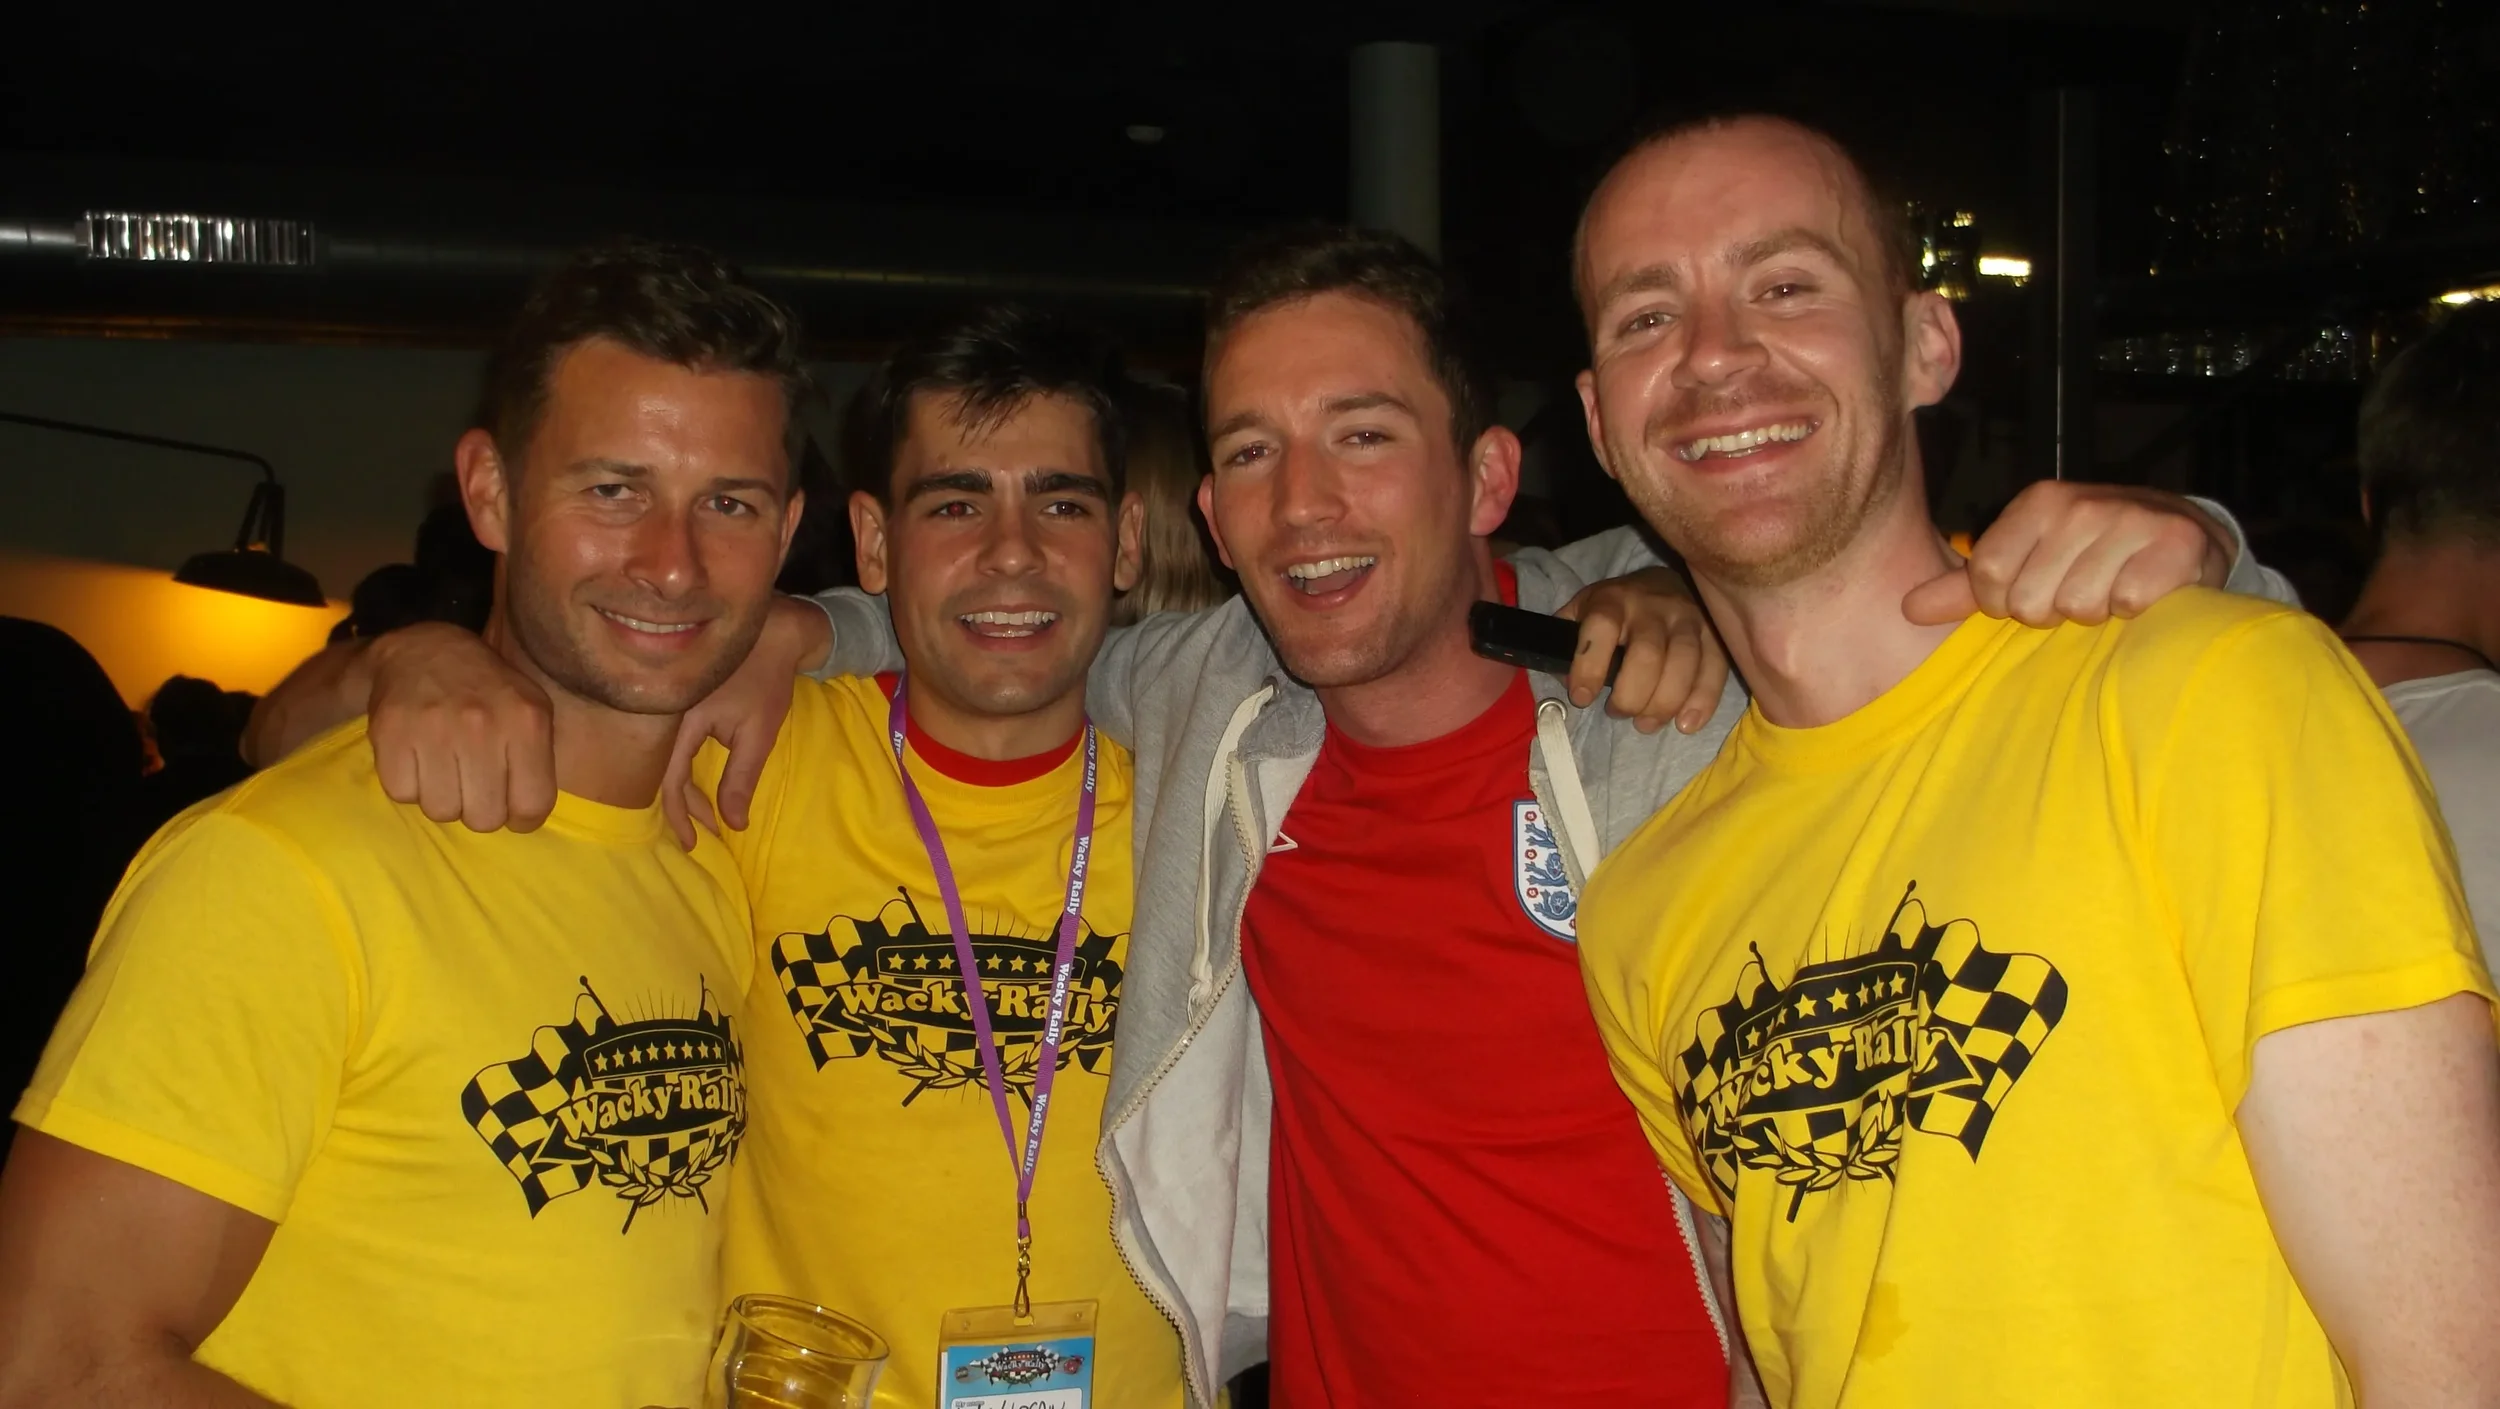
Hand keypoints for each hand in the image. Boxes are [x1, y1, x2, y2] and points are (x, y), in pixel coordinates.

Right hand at [366, 623, 554, 832]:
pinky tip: (418, 760)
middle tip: (474, 785)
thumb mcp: (532, 712)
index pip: (532, 805)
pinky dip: (409, 785)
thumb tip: (528, 816)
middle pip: (484, 818)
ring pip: (441, 811)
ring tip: (445, 769)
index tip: (511, 808)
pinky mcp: (391, 732)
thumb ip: (540, 762)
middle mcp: (482, 724)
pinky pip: (402, 794)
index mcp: (527, 721)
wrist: (423, 651)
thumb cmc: (488, 692)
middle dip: (480, 810)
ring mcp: (434, 728)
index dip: (522, 818)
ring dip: (443, 798)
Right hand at [659, 596, 828, 850]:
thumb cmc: (767, 679)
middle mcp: (666, 714)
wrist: (772, 631)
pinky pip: (673, 744)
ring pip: (667, 760)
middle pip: (663, 773)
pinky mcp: (678, 701)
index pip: (669, 780)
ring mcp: (669, 706)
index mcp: (682, 720)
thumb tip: (732, 822)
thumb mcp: (759, 733)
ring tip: (708, 814)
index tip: (691, 843)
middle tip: (703, 834)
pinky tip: (699, 782)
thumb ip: (741, 778)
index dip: (679, 815)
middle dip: (684, 807)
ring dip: (686, 789)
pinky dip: (685, 767)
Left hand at [1557, 566, 1730, 734]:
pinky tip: (1685, 724)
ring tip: (1647, 724)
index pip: (1602, 627)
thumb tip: (1564, 682)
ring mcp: (1688, 619)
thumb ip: (1568, 642)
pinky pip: (1715, 670)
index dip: (1590, 665)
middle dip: (1631, 696)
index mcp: (1613, 600)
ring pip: (1684, 664)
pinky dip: (1702, 702)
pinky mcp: (1715, 635)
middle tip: (1619, 713)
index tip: (1581, 698)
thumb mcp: (1584, 611)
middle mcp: (1653, 607)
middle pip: (1648, 654)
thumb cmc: (1618, 608)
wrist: (1665, 583)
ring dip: (1664, 703)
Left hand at [1903, 481, 2231, 627]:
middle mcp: (2079, 505)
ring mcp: (2129, 520)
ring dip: (2097, 613)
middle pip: (2031, 602)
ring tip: (2112, 586)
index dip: (2006, 603)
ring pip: (2079, 607)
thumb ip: (1967, 587)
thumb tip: (1907, 609)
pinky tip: (2145, 589)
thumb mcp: (2028, 558)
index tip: (2033, 591)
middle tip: (2081, 589)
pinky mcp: (2174, 544)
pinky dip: (2136, 609)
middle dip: (2054, 610)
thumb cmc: (2092, 553)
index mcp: (2037, 503)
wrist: (2183, 536)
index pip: (1987, 578)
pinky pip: (2128, 603)